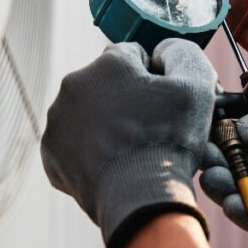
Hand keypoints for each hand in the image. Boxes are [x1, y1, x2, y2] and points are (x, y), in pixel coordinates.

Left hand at [41, 38, 216, 247]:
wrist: (140, 197)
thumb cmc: (167, 140)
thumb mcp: (196, 85)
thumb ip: (182, 53)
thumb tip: (164, 50)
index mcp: (107, 64)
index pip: (134, 57)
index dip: (153, 79)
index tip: (163, 105)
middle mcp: (74, 86)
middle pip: (107, 86)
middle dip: (126, 102)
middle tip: (148, 131)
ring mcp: (58, 122)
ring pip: (88, 115)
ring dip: (106, 126)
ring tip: (131, 152)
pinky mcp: (51, 155)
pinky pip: (74, 146)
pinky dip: (91, 153)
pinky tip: (113, 166)